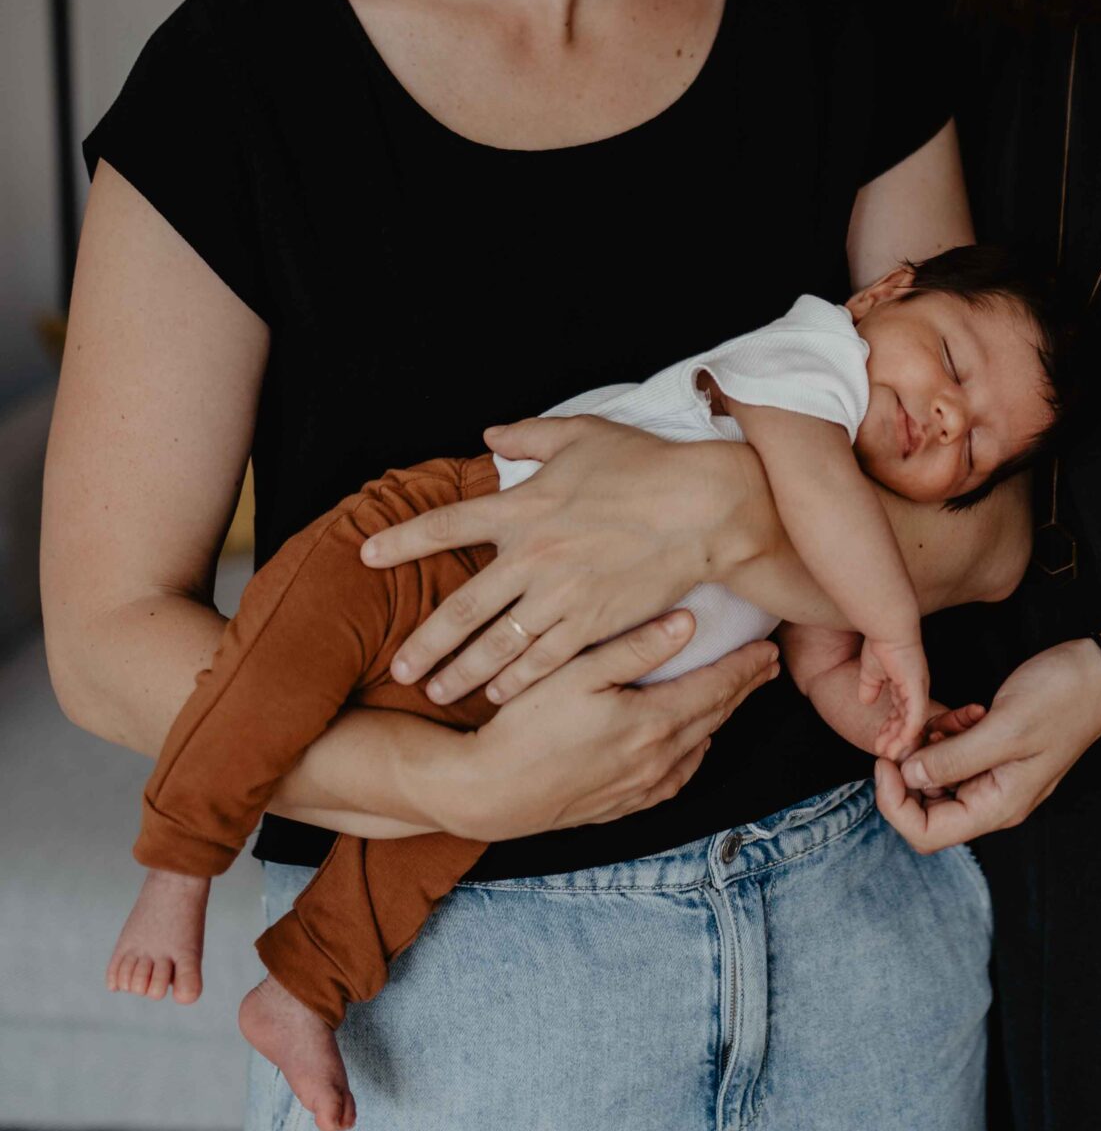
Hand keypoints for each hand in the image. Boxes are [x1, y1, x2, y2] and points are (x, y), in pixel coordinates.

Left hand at [361, 414, 753, 704]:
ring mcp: (560, 595)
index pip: (446, 525)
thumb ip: (530, 437)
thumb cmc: (647, 465)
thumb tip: (491, 435)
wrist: (703, 507)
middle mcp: (532, 557)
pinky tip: (499, 696)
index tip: (367, 556)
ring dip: (463, 672)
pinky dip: (517, 680)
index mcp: (523, 508)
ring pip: (497, 645)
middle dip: (425, 644)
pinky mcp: (593, 623)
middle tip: (400, 668)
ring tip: (438, 692)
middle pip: (461, 609)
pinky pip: (544, 661)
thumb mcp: (582, 435)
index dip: (402, 540)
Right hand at [428, 611, 778, 838]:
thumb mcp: (577, 673)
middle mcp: (658, 759)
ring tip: (736, 696)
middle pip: (715, 716)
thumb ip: (635, 648)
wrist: (487, 792)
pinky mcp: (623, 805)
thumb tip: (688, 623)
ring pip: (699, 747)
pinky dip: (694, 754)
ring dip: (721, 719)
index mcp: (652, 722)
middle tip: (767, 666)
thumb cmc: (524, 724)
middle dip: (743, 688)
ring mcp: (642, 787)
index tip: (769, 648)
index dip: (744, 666)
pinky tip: (694, 744)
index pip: (716, 687)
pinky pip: (676, 778)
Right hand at [862, 635, 931, 760]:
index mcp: (906, 684)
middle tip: (884, 754)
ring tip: (889, 753)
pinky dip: (909, 730)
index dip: (890, 729)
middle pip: (907, 721)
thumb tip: (865, 700)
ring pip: (912, 723)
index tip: (879, 742)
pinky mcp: (916, 687)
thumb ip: (870, 686)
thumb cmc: (881, 642)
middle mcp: (915, 689)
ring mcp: (918, 689)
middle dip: (894, 739)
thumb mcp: (871, 671)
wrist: (887, 627)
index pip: (899, 712)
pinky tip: (901, 742)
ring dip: (900, 740)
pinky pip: (915, 715)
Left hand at [872, 637, 1100, 850]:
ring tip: (956, 716)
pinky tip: (969, 711)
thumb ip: (953, 759)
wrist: (1100, 675)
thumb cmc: (1062, 700)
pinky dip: (949, 733)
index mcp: (997, 806)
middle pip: (925, 810)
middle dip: (911, 770)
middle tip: (916, 730)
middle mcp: (992, 801)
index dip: (894, 803)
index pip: (926, 834)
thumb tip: (908, 776)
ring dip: (932, 747)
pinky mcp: (993, 756)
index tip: (887, 760)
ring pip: (936, 779)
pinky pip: (953, 756)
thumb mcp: (1005, 728)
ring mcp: (993, 780)